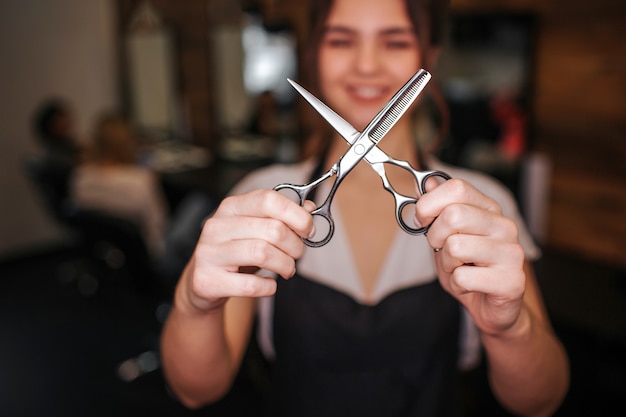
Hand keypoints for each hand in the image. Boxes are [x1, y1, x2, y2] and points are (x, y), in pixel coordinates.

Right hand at [179, 189, 313, 312]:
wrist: (202, 283)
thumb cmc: (236, 254)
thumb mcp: (257, 230)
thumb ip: (282, 218)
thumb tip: (310, 209)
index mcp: (231, 207)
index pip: (268, 199)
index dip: (296, 215)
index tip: (308, 230)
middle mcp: (216, 226)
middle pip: (272, 229)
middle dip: (295, 245)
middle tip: (297, 255)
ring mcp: (208, 253)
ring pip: (263, 253)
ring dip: (285, 265)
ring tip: (287, 269)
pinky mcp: (206, 280)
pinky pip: (250, 285)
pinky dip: (268, 287)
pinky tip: (267, 284)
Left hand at [415, 179, 525, 336]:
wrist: (492, 307)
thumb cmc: (468, 268)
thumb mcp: (445, 235)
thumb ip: (437, 209)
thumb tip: (427, 182)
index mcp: (488, 209)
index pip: (456, 187)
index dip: (429, 203)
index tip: (423, 220)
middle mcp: (504, 225)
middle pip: (453, 215)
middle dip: (435, 236)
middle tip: (443, 249)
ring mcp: (511, 252)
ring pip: (455, 247)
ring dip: (447, 264)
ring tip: (459, 268)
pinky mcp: (512, 280)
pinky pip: (463, 277)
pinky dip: (457, 285)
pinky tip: (470, 285)